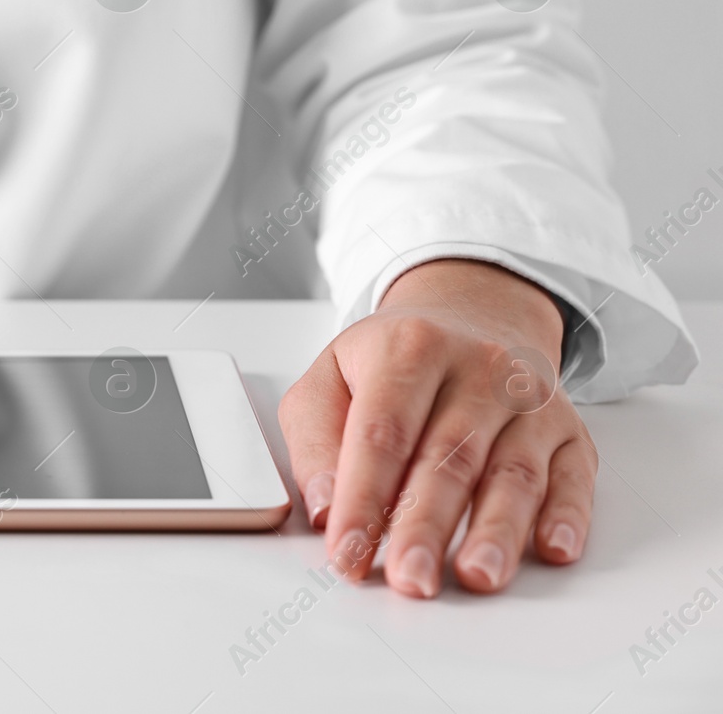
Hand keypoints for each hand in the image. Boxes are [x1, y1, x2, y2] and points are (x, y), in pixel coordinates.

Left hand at [278, 258, 594, 597]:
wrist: (474, 312)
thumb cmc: (392, 359)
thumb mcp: (330, 378)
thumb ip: (315, 439)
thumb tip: (323, 508)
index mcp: (409, 347)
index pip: (382, 433)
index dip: (362, 497)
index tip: (348, 553)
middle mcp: (478, 368)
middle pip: (449, 457)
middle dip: (427, 525)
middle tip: (410, 579)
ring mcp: (529, 398)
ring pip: (515, 472)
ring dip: (496, 531)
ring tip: (476, 577)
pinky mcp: (569, 429)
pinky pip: (575, 475)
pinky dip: (567, 515)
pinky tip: (553, 550)